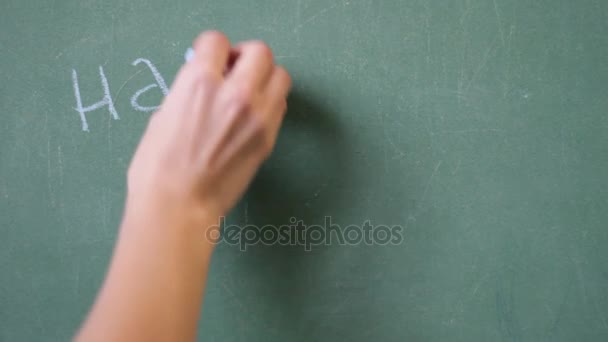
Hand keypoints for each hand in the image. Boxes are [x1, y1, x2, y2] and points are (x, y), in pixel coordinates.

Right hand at [127, 31, 291, 219]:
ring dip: (265, 77)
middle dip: (245, 56)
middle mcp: (234, 93)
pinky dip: (270, 102)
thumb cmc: (157, 167)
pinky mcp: (268, 138)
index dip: (211, 49)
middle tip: (234, 71)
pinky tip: (252, 115)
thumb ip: (188, 93)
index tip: (210, 60)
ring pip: (280, 76)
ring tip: (248, 92)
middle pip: (259, 52)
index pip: (217, 41)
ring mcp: (257, 116)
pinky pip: (280, 105)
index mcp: (199, 82)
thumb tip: (202, 86)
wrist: (180, 206)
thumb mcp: (162, 116)